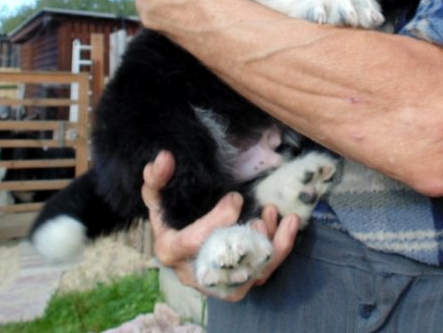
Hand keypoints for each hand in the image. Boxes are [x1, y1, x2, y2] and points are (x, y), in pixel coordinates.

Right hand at [142, 150, 300, 301]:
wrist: (179, 241)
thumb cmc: (169, 216)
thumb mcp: (157, 195)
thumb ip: (156, 177)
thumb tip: (164, 157)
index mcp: (170, 250)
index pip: (193, 242)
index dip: (217, 221)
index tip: (235, 198)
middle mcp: (194, 273)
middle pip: (228, 266)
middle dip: (250, 242)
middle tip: (265, 214)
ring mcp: (217, 282)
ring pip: (250, 275)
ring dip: (272, 247)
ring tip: (282, 218)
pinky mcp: (236, 285)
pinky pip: (262, 274)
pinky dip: (278, 252)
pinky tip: (286, 227)